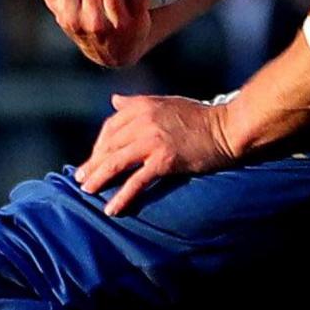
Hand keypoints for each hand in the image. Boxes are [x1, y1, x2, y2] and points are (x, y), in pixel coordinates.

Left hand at [75, 94, 238, 214]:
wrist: (228, 128)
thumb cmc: (201, 117)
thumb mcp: (166, 103)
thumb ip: (137, 103)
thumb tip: (114, 100)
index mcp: (142, 106)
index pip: (110, 127)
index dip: (99, 145)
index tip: (94, 159)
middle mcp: (143, 121)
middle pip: (109, 145)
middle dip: (93, 164)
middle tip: (81, 179)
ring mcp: (152, 141)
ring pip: (116, 162)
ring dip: (99, 178)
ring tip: (87, 191)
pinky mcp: (164, 160)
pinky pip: (136, 181)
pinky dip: (121, 196)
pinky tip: (111, 209)